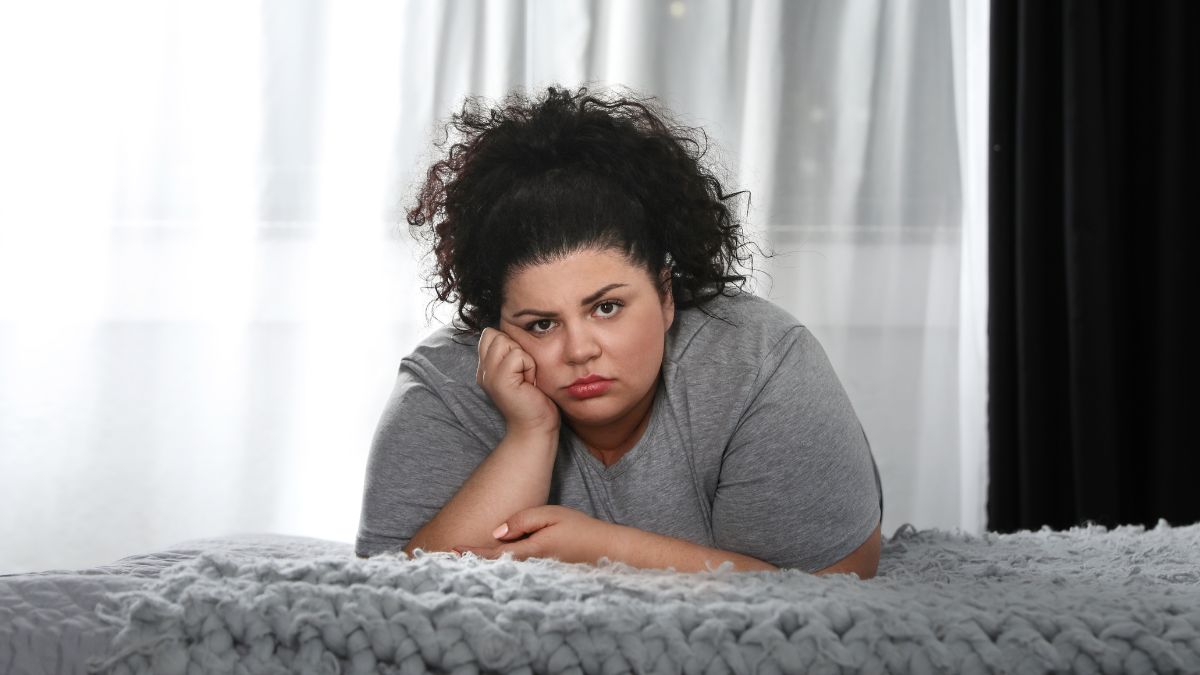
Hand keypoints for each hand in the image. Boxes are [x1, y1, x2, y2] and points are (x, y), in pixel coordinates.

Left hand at [453, 505, 615, 564]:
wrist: (607, 552)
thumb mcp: (552, 515)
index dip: (472, 553)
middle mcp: (530, 567)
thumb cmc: (581, 530)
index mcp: (530, 551)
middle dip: (472, 563)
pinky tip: (492, 568)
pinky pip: (516, 573)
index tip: (452, 551)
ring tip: (463, 563)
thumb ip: (523, 520)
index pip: (494, 554)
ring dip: (485, 567)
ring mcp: (537, 574)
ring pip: (504, 572)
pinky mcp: (544, 576)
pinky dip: (501, 570)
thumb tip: (496, 531)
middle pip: (494, 567)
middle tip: (447, 559)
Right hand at [477, 327, 559, 433]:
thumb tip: (518, 330)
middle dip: (517, 348)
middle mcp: (483, 371)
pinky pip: (518, 355)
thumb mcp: (522, 370)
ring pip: (506, 341)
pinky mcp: (500, 381)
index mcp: (486, 368)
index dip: (510, 343)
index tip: (520, 367)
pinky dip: (529, 366)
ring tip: (527, 378)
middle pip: (496, 334)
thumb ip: (513, 352)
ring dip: (524, 357)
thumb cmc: (536, 400)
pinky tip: (529, 384)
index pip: (490, 333)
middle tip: (524, 374)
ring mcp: (489, 376)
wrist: (536, 428)